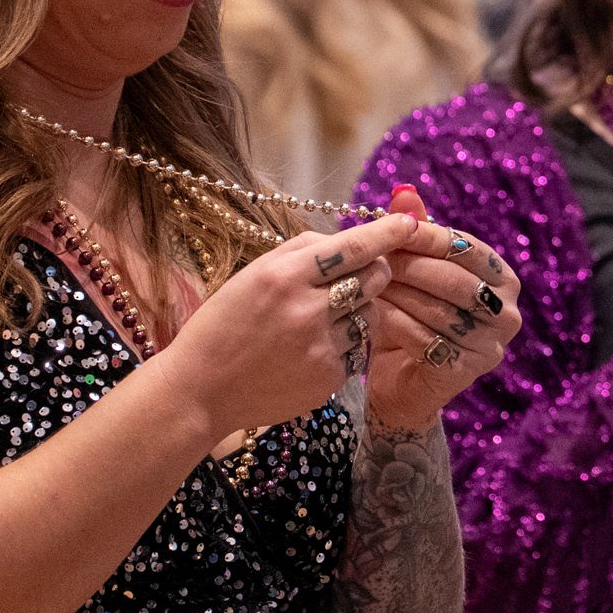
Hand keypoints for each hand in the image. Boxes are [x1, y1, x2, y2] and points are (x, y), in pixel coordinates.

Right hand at [158, 212, 426, 436]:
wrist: (202, 389)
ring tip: (321, 318)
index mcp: (284, 275)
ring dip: (360, 310)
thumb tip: (350, 238)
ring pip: (372, 314)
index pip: (353, 246)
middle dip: (376, 271)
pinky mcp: (329, 377)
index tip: (411, 222)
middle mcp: (306, 309)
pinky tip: (314, 348)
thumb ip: (301, 251)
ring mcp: (321, 346)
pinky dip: (348, 343)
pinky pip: (360, 348)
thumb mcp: (253, 274)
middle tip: (359, 275)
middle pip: (375, 278)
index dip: (388, 232)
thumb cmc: (224, 324)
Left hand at [358, 183, 523, 428]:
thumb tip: (404, 190)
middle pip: (455, 278)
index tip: (390, 228)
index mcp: (503, 280)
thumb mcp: (412, 272)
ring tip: (364, 282)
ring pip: (439, 308)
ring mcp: (491, 344)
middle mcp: (507, 312)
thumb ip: (414, 232)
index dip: (427, 236)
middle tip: (371, 257)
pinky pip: (426, 338)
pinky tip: (369, 314)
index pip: (467, 248)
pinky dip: (395, 323)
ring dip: (397, 293)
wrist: (402, 385)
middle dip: (409, 265)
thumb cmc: (409, 319)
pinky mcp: (467, 371)